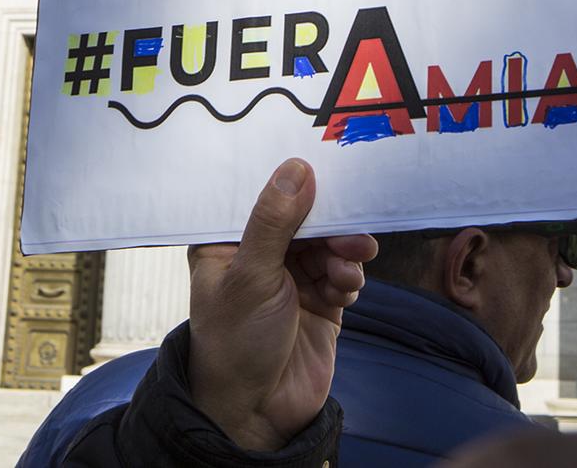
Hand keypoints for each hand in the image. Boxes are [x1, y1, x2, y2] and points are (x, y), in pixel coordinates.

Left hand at [187, 158, 376, 450]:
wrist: (258, 413)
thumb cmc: (235, 344)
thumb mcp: (251, 276)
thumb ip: (275, 222)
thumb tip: (295, 169)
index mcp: (226, 242)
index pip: (259, 196)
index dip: (289, 180)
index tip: (321, 163)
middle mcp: (259, 255)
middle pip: (303, 218)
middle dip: (330, 223)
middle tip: (350, 231)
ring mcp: (291, 279)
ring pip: (329, 244)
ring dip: (344, 252)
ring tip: (349, 268)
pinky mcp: (320, 302)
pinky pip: (344, 274)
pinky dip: (349, 278)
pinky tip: (345, 291)